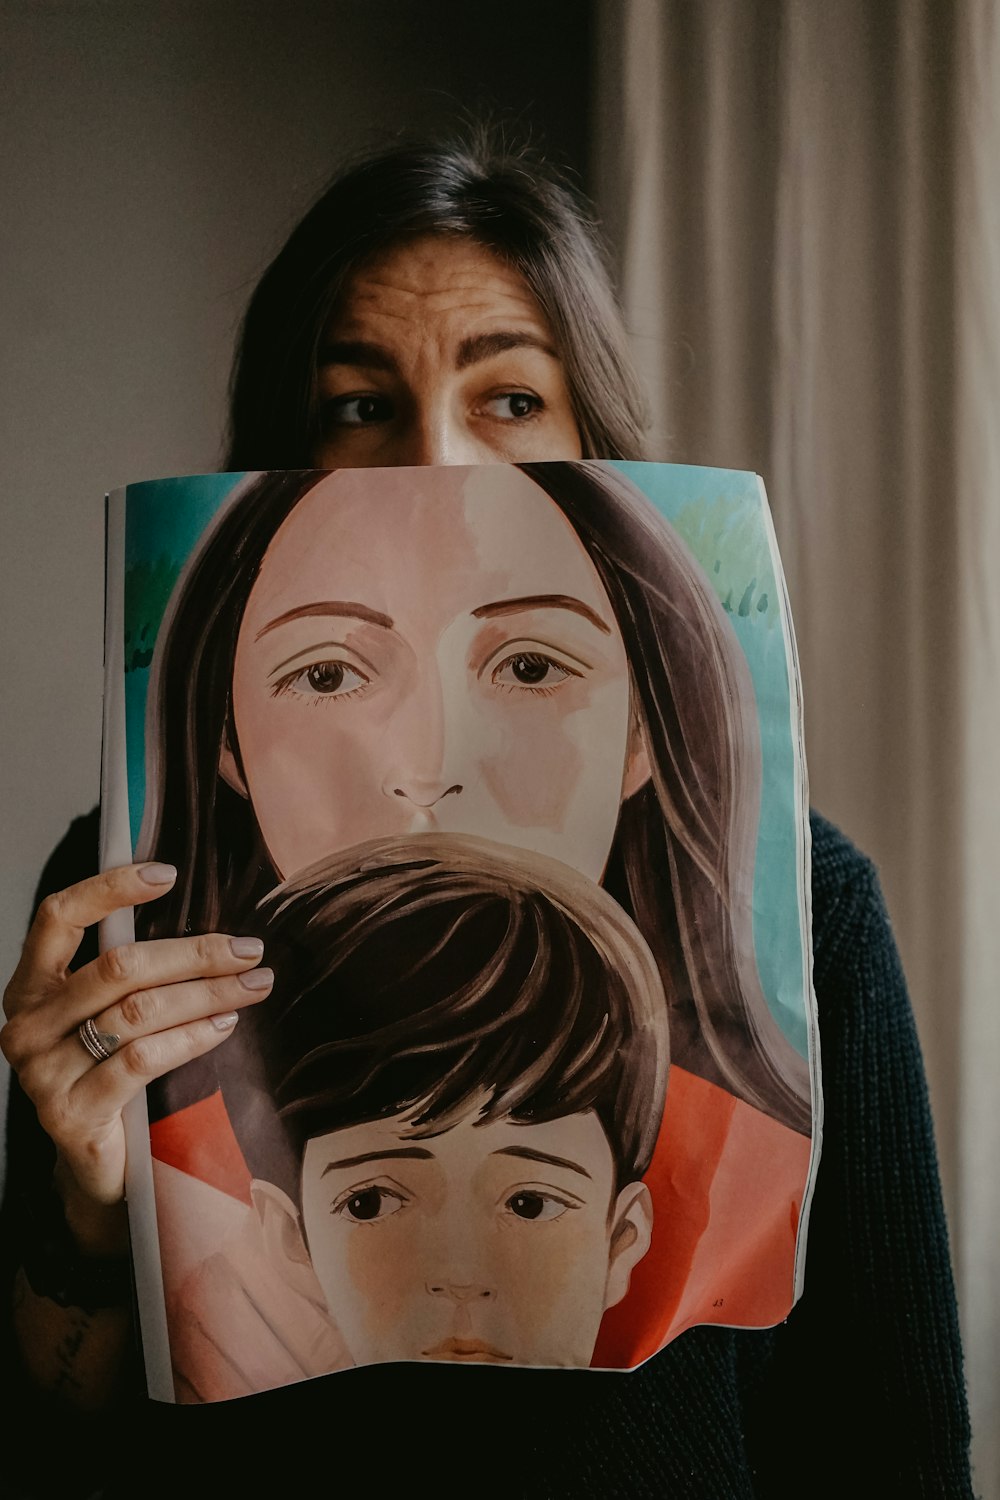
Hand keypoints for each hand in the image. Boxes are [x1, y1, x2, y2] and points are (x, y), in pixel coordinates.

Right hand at [1, 862, 272, 1241]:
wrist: (97, 1169)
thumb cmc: (110, 1076)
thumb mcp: (108, 1017)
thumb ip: (128, 973)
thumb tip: (201, 921)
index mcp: (30, 987)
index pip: (58, 917)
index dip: (109, 888)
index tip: (167, 873)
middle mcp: (26, 1024)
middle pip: (116, 966)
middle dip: (193, 953)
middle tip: (247, 949)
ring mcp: (43, 1072)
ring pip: (138, 1011)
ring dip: (207, 993)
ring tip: (253, 985)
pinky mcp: (72, 1112)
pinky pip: (143, 1059)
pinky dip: (192, 1037)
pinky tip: (224, 1026)